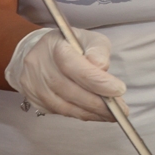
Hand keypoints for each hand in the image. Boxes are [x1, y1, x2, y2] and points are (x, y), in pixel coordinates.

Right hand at [4, 27, 124, 121]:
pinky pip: (60, 112)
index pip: (75, 67)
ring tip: (112, 114)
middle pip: (70, 90)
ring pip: (65, 106)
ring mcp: (34, 85)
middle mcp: (39, 67)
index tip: (119, 90)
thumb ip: (99, 52)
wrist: (43, 52)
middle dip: (98, 103)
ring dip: (92, 113)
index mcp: (55, 47)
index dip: (98, 81)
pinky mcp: (34, 100)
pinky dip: (81, 114)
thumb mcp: (90, 40)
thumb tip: (102, 68)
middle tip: (121, 109)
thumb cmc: (72, 45)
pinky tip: (97, 114)